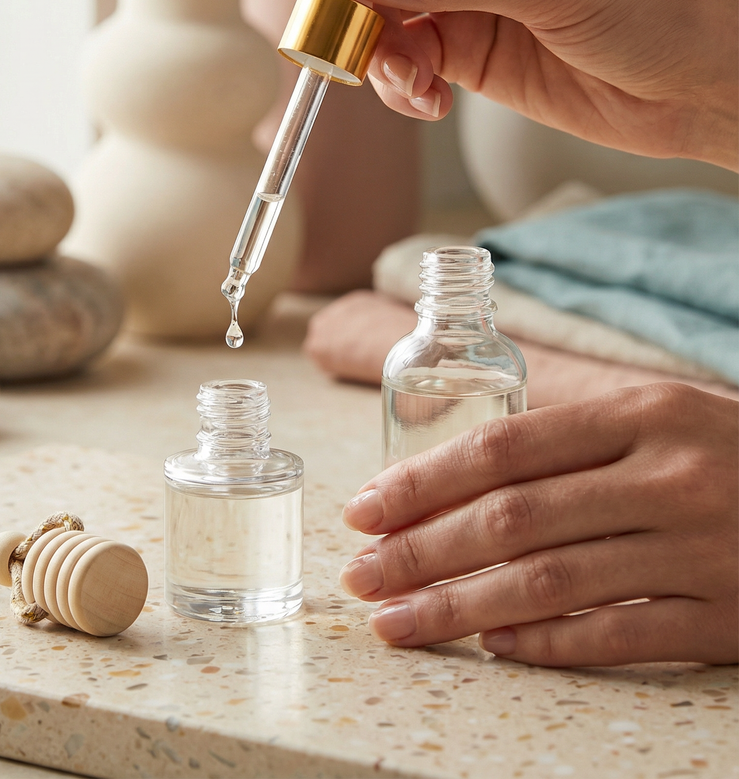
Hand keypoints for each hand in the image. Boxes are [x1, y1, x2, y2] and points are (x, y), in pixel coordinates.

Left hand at [339, 383, 737, 665]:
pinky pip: (618, 638)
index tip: (364, 510)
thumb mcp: (659, 420)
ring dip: (459, 607)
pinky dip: (547, 645)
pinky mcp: (731, 621)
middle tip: (361, 575)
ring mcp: (703, 552)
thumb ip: (569, 444)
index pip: (504, 448)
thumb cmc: (731, 454)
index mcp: (643, 414)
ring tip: (398, 621)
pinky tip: (492, 647)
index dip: (423, 481)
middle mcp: (670, 477)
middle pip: (513, 519)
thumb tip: (449, 483)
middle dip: (421, 551)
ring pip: (550, 584)